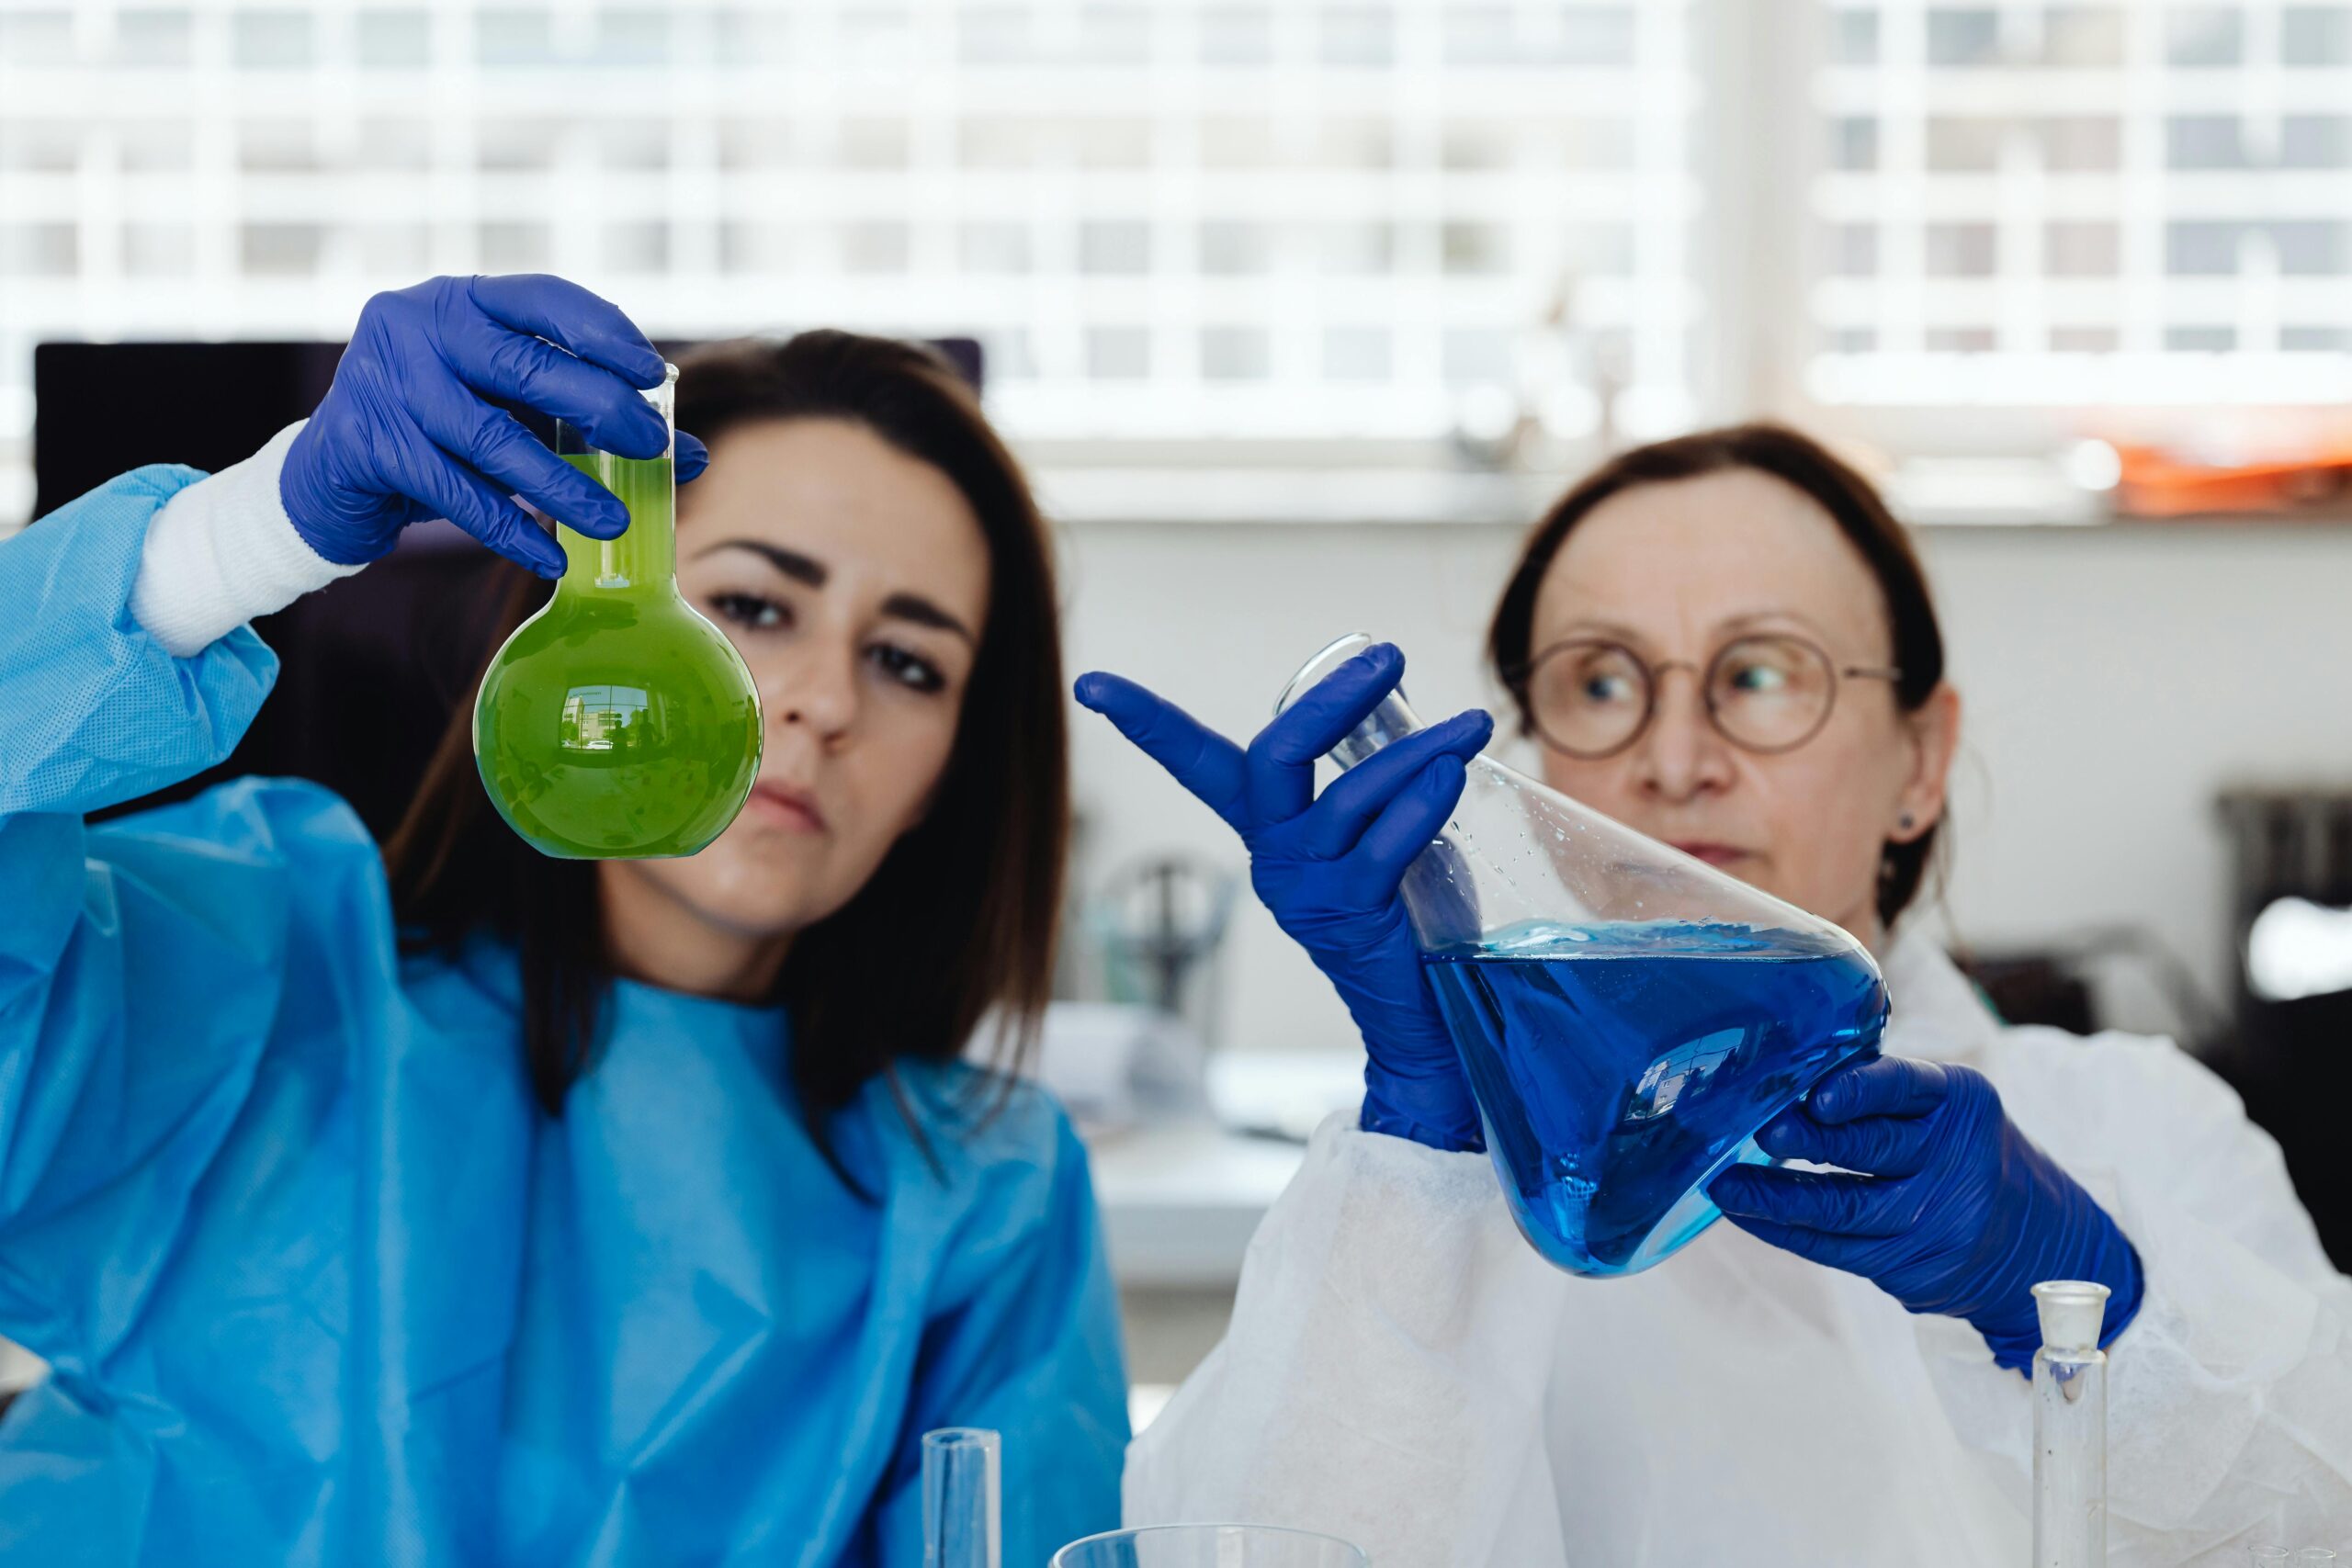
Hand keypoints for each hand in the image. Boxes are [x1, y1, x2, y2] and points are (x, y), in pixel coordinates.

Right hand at [281, 274, 710, 576]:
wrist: (328, 476)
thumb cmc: (438, 430)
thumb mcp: (511, 410)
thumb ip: (589, 419)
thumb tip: (693, 454)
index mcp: (461, 300)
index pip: (544, 300)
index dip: (604, 333)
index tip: (655, 374)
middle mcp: (417, 325)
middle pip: (525, 366)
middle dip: (600, 408)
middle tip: (653, 448)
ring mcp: (384, 381)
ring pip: (492, 438)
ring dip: (562, 485)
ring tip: (614, 522)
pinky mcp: (368, 444)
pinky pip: (455, 492)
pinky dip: (509, 528)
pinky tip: (550, 556)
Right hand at [1076, 643, 1493, 1150]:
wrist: (1417, 1019)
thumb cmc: (1401, 916)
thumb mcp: (1370, 837)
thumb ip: (1372, 784)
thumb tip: (1408, 709)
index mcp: (1267, 830)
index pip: (1195, 763)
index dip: (1145, 721)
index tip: (1089, 684)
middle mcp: (1273, 855)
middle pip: (1270, 758)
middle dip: (1328, 700)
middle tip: (1388, 658)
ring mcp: (1304, 888)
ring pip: (1343, 799)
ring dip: (1413, 753)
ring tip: (1468, 726)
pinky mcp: (1347, 914)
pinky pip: (1381, 846)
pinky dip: (1419, 804)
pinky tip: (1450, 775)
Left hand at [1710, 1054, 2142, 1370]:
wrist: (2039, 1245)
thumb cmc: (1965, 1153)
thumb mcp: (1945, 1109)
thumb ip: (1882, 1092)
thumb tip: (1782, 1072)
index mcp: (1958, 1103)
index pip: (1906, 1087)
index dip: (1861, 1090)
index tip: (1818, 1094)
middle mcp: (1951, 1161)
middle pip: (1871, 1150)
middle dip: (1810, 1140)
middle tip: (1759, 1130)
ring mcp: (1933, 1221)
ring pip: (1843, 1208)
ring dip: (1774, 1196)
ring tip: (1724, 1184)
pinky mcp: (1910, 1268)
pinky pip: (1834, 1248)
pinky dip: (1782, 1229)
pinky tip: (1743, 1213)